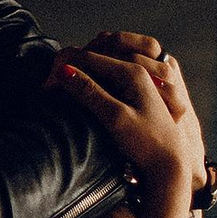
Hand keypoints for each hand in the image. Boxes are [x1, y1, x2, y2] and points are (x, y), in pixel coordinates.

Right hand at [49, 48, 201, 189]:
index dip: (61, 68)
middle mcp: (135, 69)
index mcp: (132, 71)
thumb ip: (89, 92)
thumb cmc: (147, 144)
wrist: (170, 162)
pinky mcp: (132, 90)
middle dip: (68, 66)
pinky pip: (105, 73)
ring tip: (62, 89)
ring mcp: (135, 79)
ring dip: (77, 71)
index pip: (86, 56)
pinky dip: (88, 78)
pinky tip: (80, 92)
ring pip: (97, 62)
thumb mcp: (115, 118)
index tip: (45, 88)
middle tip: (50, 88)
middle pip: (92, 55)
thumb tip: (63, 71)